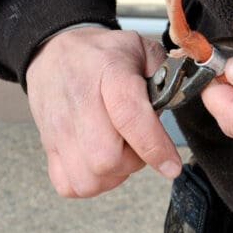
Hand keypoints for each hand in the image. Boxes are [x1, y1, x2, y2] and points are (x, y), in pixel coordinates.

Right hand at [26, 27, 180, 197]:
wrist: (56, 50)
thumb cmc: (103, 53)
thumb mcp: (142, 48)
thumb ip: (169, 73)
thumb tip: (185, 97)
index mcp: (110, 72)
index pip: (129, 116)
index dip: (154, 146)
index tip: (172, 165)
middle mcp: (80, 101)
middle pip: (106, 158)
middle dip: (134, 162)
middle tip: (140, 144)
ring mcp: (59, 126)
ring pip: (88, 179)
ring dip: (113, 175)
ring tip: (120, 152)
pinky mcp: (48, 144)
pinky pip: (68, 184)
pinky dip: (89, 183)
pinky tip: (99, 163)